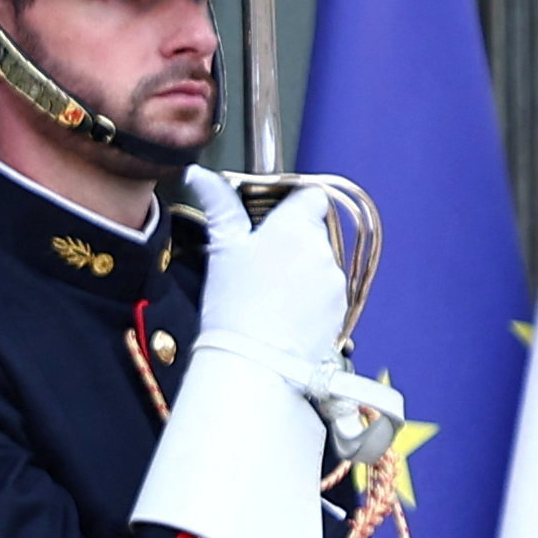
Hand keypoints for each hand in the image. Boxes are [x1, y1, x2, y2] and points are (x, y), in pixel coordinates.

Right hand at [183, 169, 348, 378]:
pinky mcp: (340, 309)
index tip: (277, 223)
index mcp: (295, 225)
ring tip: (272, 299)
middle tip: (262, 270)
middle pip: (314, 233)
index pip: (313, 197)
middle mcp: (321, 247)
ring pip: (321, 266)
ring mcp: (334, 280)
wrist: (253, 362)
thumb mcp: (222, 248)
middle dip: (294, 246)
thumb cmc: (233, 306)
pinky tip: (285, 318)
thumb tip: (197, 175)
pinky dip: (311, 303)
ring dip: (303, 275)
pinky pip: (327, 296)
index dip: (296, 207)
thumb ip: (218, 205)